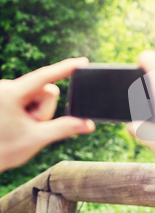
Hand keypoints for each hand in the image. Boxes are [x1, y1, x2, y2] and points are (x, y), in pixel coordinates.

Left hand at [0, 58, 94, 172]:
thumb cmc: (3, 150)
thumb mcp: (37, 139)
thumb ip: (64, 129)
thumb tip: (88, 125)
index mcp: (10, 94)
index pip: (45, 77)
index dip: (66, 68)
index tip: (82, 61)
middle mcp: (5, 87)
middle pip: (45, 91)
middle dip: (44, 109)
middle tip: (30, 126)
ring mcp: (4, 90)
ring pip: (38, 95)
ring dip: (36, 112)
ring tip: (20, 126)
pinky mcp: (4, 95)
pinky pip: (29, 98)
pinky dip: (30, 110)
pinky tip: (16, 122)